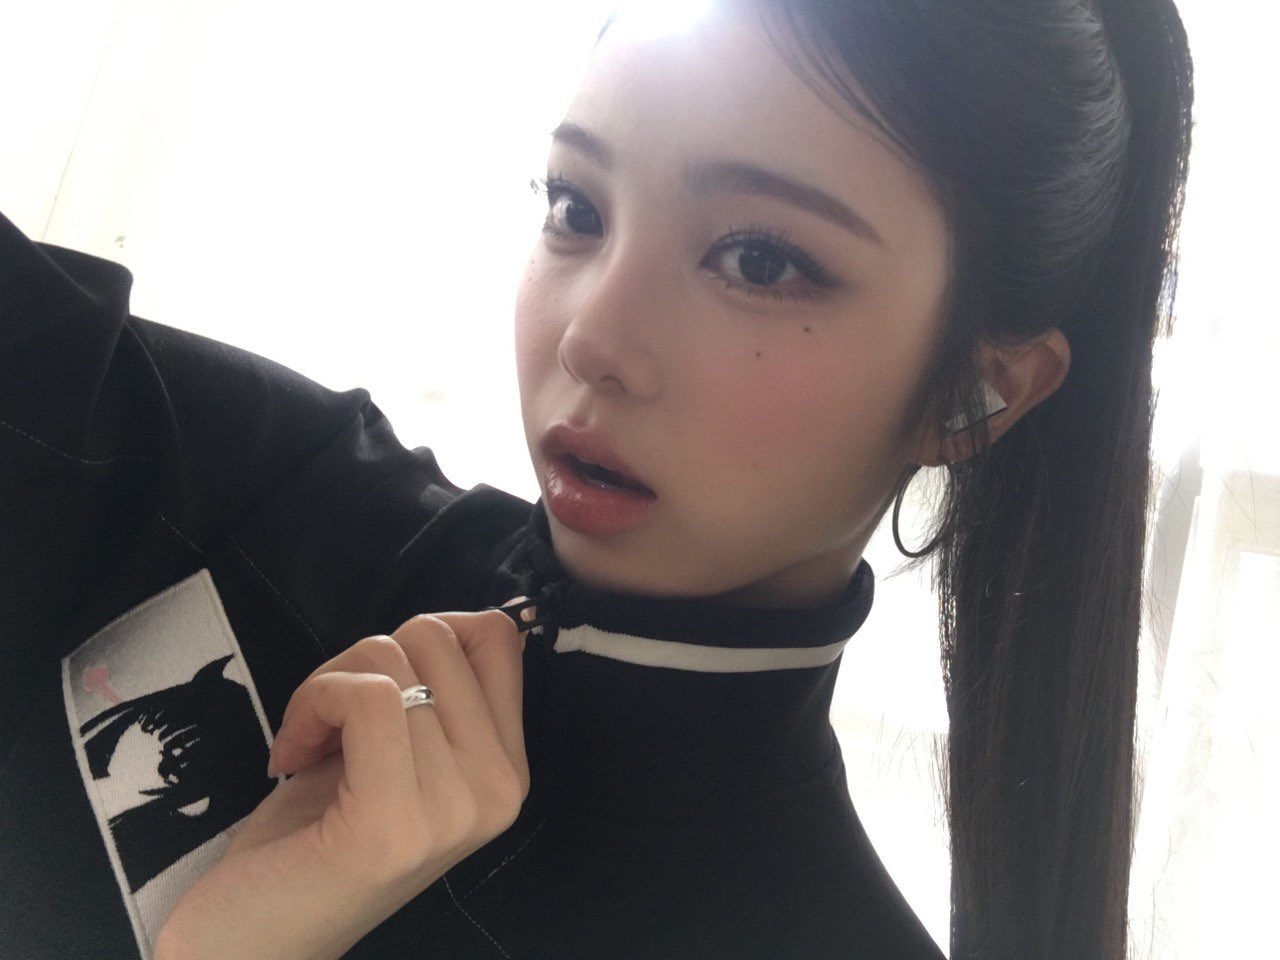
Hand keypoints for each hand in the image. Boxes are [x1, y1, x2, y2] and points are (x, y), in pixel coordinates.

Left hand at [153, 601, 532, 959]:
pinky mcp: (394, 821)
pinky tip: (292, 752)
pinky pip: (366, 695)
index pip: (498, 636)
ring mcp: (454, 810)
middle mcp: (498, 790)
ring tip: (309, 741)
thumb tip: (455, 619)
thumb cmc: (316, 840)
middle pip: (438, 635)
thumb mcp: (397, 755)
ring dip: (326, 683)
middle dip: (364, 657)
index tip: (381, 683)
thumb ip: (438, 695)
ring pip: (393, 659)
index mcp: (506, 770)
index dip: (425, 633)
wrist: (253, 940)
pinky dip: (312, 701)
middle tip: (331, 719)